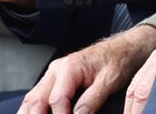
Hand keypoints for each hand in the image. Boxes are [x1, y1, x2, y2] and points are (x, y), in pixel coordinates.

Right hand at [17, 25, 155, 113]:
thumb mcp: (110, 80)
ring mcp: (53, 74)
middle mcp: (56, 70)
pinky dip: (33, 110)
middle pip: (37, 100)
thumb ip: (92, 99)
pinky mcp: (54, 80)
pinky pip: (37, 97)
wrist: (122, 48)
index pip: (57, 100)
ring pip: (32, 99)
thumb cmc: (118, 61)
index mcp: (70, 67)